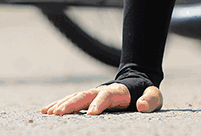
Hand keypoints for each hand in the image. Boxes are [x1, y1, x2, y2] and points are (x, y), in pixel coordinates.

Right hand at [41, 83, 162, 115]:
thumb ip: (151, 99)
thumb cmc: (146, 95)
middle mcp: (102, 90)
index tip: (91, 114)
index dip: (99, 104)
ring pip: (74, 97)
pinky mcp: (87, 98)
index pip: (107, 96)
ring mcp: (93, 93)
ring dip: (62, 104)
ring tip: (49, 113)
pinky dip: (58, 104)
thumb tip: (142, 105)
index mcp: (118, 91)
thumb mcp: (154, 96)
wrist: (136, 85)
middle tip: (60, 113)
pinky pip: (70, 100)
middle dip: (72, 104)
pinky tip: (45, 110)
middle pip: (85, 95)